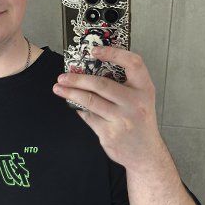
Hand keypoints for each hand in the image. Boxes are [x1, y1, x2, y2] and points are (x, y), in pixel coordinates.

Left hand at [53, 46, 162, 170]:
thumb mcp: (140, 99)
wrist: (145, 153)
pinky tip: (75, 106)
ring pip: (90, 101)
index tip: (94, 51)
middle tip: (63, 76)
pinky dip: (80, 110)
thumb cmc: (139, 121)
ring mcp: (122, 119)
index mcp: (145, 89)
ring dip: (71, 93)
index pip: (133, 63)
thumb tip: (90, 69)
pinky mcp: (110, 133)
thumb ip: (124, 85)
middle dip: (78, 79)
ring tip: (59, 88)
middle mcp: (135, 103)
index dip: (113, 53)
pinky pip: (88, 117)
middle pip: (102, 84)